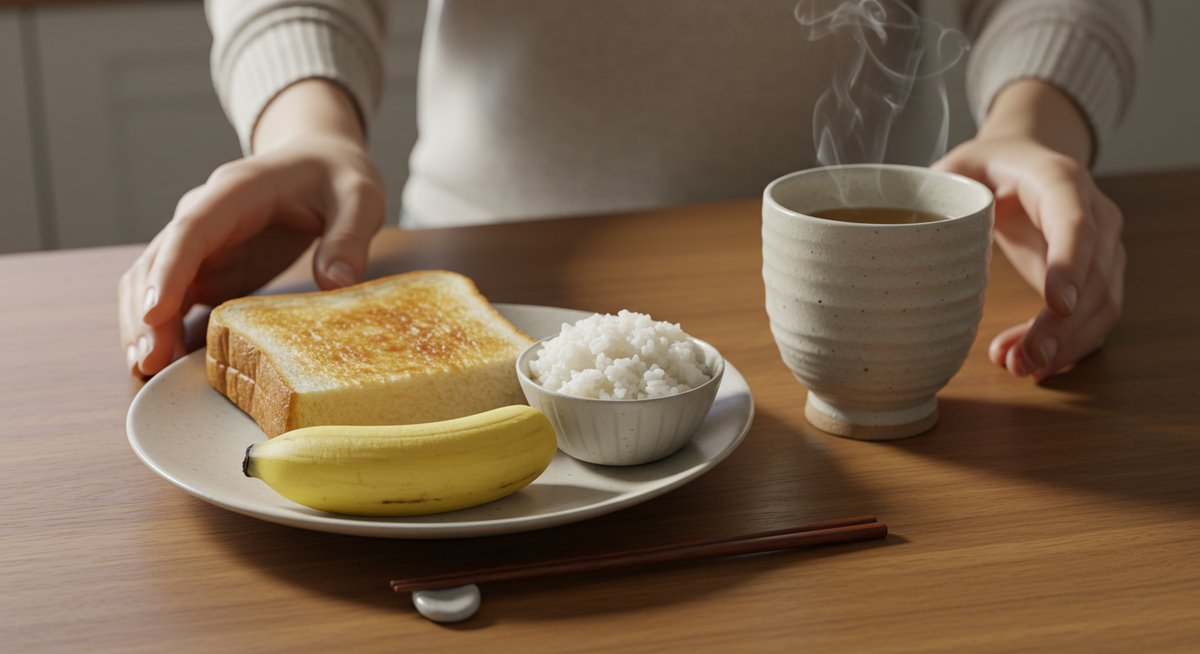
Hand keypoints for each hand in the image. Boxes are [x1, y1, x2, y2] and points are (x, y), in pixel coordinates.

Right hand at [118, 132, 384, 376]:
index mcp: (237, 191)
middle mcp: (206, 215)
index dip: (169, 272)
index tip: (154, 314)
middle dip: (147, 312)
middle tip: (148, 362)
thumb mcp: (360, 197)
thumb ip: (349, 237)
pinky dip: (166, 328)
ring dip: (146, 324)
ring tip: (146, 370)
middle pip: (160, 262)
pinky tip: (163, 363)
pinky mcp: (212, 268)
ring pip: (155, 282)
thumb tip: (336, 283)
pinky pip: (177, 299)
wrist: (322, 161)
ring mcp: (204, 243)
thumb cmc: (338, 176)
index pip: (192, 230)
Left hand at [935, 135, 1124, 379]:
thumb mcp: (956, 166)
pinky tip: (1032, 363)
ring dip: (1066, 343)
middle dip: (1063, 325)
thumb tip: (902, 223)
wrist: (1022, 163)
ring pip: (1102, 303)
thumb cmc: (985, 166)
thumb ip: (936, 189)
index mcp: (1058, 180)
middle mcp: (1095, 212)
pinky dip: (1068, 344)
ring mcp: (1103, 246)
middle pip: (1094, 274)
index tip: (1056, 303)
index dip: (1069, 263)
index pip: (1074, 222)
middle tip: (1025, 359)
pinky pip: (1094, 316)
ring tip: (1020, 367)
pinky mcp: (1097, 275)